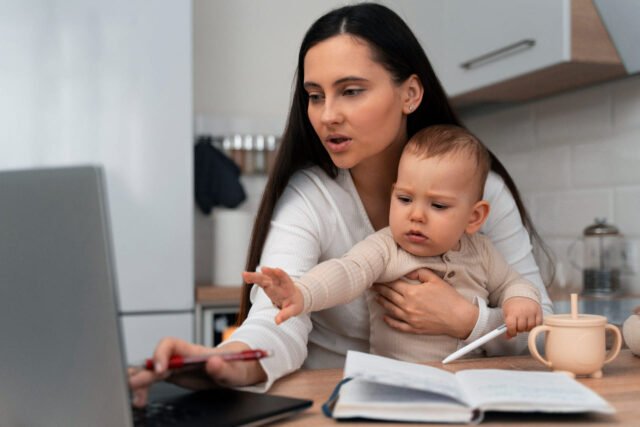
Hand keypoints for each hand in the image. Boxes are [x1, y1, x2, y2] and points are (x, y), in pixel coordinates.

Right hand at [128, 339, 265, 407]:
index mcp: (194, 352)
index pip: (171, 344)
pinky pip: (153, 379)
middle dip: (143, 372)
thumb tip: (213, 362)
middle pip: (156, 360)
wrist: (235, 370)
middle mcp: (180, 357)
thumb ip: (224, 367)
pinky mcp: (173, 375)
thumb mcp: (235, 369)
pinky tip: (141, 399)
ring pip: (150, 370)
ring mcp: (175, 366)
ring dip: (140, 381)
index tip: (160, 370)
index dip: (161, 354)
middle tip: (135, 385)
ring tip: (136, 398)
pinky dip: (144, 388)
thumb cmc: (236, 366)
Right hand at [242, 267, 303, 323]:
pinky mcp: (266, 284)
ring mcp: (272, 283)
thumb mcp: (293, 310)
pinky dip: (252, 278)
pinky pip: (259, 281)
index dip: (281, 274)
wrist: (294, 298)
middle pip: (273, 277)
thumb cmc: (294, 304)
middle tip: (263, 269)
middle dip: (268, 273)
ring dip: (255, 276)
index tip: (277, 270)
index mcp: (288, 287)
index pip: (285, 279)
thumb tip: (277, 321)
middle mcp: (280, 282)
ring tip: (245, 275)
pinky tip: (245, 276)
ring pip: (263, 278)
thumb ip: (285, 315)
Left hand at [371, 268, 478, 338]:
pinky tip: (384, 317)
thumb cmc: (449, 298)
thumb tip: (407, 272)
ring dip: (382, 302)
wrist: (459, 318)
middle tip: (372, 285)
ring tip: (376, 297)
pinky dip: (389, 321)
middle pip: (389, 296)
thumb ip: (419, 273)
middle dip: (379, 290)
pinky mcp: (414, 328)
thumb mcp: (435, 280)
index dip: (384, 280)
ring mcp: (410, 318)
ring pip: (391, 309)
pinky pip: (398, 325)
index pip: (393, 284)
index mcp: (412, 292)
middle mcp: (407, 306)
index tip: (377, 277)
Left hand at [502, 297, 541, 337]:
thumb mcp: (507, 314)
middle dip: (519, 329)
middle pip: (522, 328)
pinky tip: (530, 322)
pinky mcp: (539, 311)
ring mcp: (531, 312)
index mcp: (512, 312)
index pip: (512, 326)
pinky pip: (538, 324)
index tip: (512, 332)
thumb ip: (507, 326)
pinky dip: (535, 326)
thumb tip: (508, 337)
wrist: (521, 293)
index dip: (512, 332)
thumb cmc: (512, 306)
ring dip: (527, 328)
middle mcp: (522, 312)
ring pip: (531, 327)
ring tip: (524, 323)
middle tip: (518, 326)